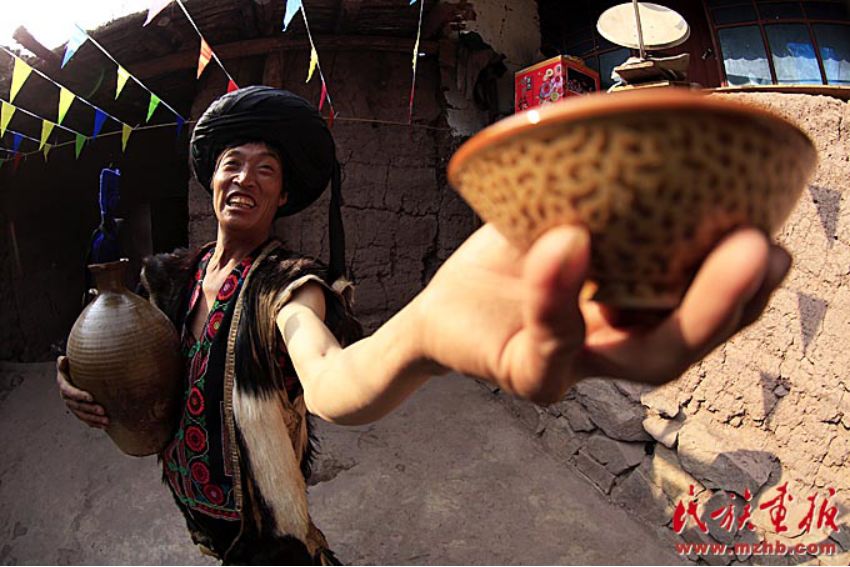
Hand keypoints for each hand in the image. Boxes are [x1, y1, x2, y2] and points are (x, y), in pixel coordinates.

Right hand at [56, 355, 108, 427]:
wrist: (74, 375)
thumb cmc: (74, 368)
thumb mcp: (68, 364)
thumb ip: (64, 364)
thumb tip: (63, 359)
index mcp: (64, 386)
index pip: (70, 392)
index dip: (80, 395)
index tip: (91, 397)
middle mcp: (67, 398)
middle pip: (78, 406)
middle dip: (90, 409)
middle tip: (103, 411)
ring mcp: (73, 406)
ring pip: (82, 415)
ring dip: (94, 419)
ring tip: (106, 421)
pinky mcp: (79, 411)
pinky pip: (86, 419)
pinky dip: (94, 423)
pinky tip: (103, 426)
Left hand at [416, 223, 789, 404]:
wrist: (446, 302)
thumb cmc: (517, 253)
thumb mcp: (568, 212)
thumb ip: (613, 194)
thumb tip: (666, 126)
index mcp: (639, 314)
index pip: (705, 309)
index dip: (747, 284)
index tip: (773, 237)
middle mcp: (619, 348)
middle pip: (690, 341)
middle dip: (731, 300)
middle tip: (762, 250)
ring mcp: (580, 367)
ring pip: (646, 360)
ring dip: (680, 310)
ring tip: (691, 251)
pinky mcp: (528, 373)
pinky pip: (552, 344)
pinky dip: (559, 292)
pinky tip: (565, 243)